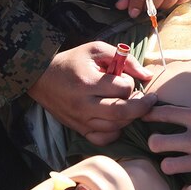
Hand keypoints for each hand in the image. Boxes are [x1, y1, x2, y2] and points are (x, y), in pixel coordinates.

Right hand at [28, 42, 156, 145]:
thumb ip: (125, 59)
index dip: (132, 83)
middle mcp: (84, 104)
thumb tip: (148, 75)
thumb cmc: (72, 61)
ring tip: (131, 105)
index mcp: (88, 82)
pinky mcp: (79, 129)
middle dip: (142, 107)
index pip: (122, 88)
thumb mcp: (97, 50)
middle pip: (122, 112)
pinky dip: (116, 132)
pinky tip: (117, 121)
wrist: (41, 77)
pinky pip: (103, 139)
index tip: (128, 79)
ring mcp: (81, 120)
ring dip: (130, 117)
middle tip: (148, 99)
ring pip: (115, 127)